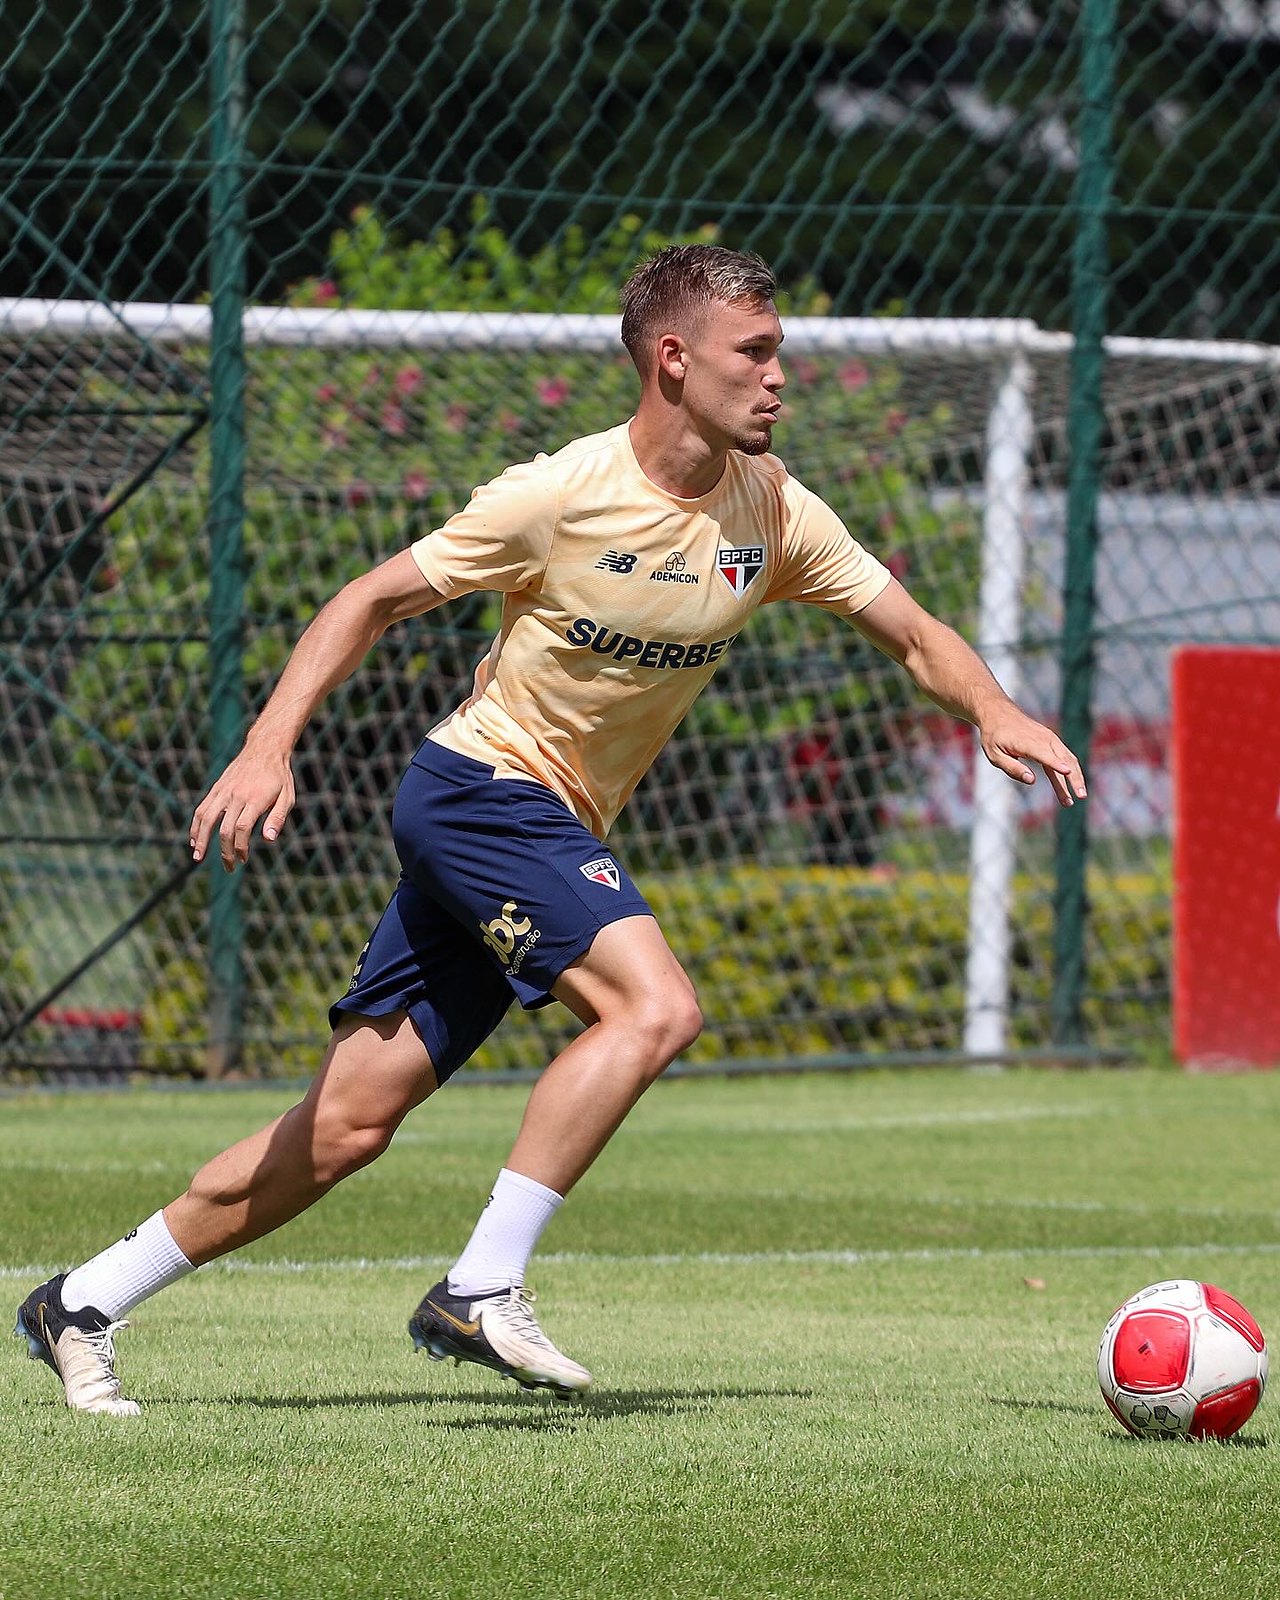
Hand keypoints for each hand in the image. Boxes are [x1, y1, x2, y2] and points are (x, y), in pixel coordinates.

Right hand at [189, 743, 295, 869]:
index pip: (242, 829)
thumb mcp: (287, 797)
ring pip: (206, 818)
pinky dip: (196, 825)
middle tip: (229, 867)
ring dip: (201, 840)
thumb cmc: (279, 777)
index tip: (243, 859)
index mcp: (255, 799)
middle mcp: (236, 795)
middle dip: (224, 852)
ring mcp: (223, 791)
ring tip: (198, 857)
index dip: (240, 847)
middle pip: (224, 829)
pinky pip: (202, 808)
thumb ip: (277, 818)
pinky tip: (194, 839)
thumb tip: (269, 840)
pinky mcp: (216, 788)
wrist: (264, 749)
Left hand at [979, 703, 1086, 806]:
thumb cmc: (995, 736)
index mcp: (1026, 742)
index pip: (1044, 754)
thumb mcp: (995, 755)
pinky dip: (1071, 771)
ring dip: (1076, 778)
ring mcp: (1050, 738)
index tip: (1067, 772)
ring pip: (1069, 759)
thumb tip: (1031, 780)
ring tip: (1080, 797)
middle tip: (1081, 797)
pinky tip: (1073, 786)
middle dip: (1074, 778)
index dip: (1056, 763)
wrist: (999, 713)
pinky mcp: (1052, 741)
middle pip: (1064, 759)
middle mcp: (1043, 739)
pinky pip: (1065, 757)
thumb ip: (1012, 768)